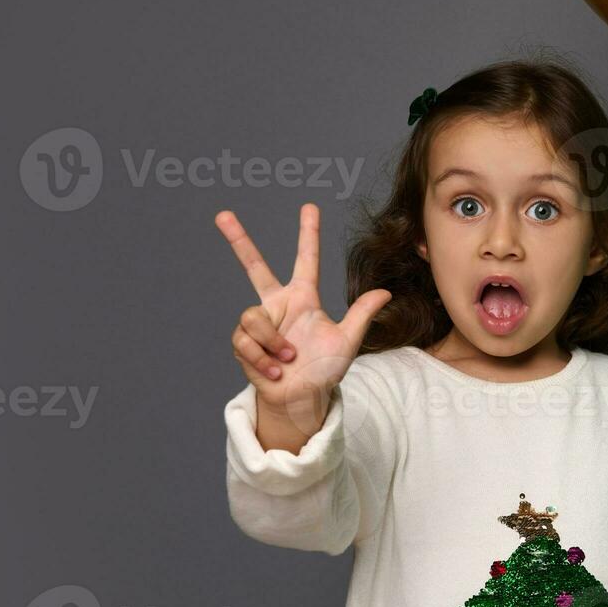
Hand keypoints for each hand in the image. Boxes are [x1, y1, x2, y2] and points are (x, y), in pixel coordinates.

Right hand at [218, 203, 390, 417]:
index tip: (310, 207)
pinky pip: (246, 341)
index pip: (305, 259)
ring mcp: (259, 324)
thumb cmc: (324, 370)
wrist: (303, 398)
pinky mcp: (244, 343)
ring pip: (253, 317)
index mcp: (303, 298)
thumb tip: (385, 293)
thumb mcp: (347, 341)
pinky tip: (275, 371)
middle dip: (238, 240)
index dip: (308, 234)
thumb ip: (361, 315)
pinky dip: (263, 359)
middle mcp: (278, 305)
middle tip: (222, 215)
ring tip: (288, 360)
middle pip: (254, 267)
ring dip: (274, 344)